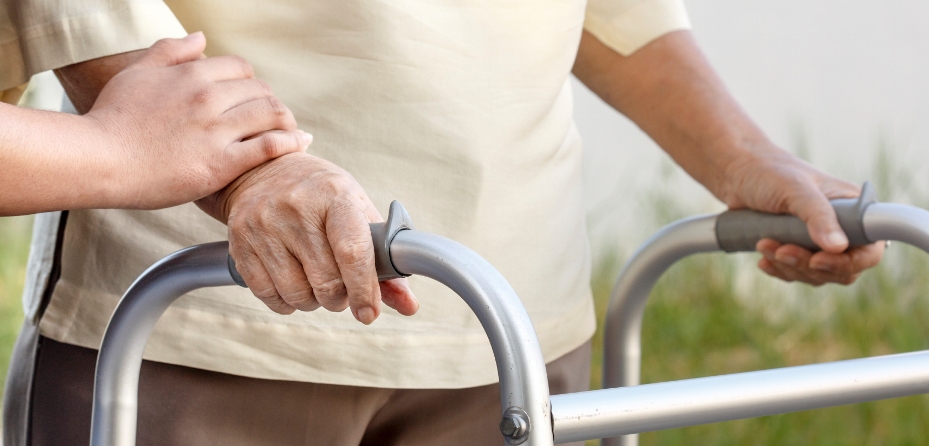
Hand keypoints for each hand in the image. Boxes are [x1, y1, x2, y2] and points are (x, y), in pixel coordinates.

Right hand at [84, 32, 307, 208]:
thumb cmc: (112, 119)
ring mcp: (216, 131)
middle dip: (271, 103)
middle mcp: (207, 98)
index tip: (251, 98)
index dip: (250, 83)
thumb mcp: (137, 74)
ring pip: (271, 114)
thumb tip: (201, 38)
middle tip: (274, 119)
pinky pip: (269, 147)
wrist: (97, 160)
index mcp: (191, 75)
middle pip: (261, 91)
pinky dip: (290, 142)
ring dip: (286, 121)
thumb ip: (170, 52)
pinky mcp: (220, 164)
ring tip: (291, 131)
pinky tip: (299, 143)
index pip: (241, 69)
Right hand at [196, 153, 419, 322]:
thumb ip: (385, 261)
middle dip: (340, 297)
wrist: (264, 170)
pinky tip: (294, 282)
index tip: (369, 312)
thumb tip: (409, 305)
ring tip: (317, 282)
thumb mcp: (357, 212)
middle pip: (326, 282)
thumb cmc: (321, 195)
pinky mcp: (240, 244)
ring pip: (298, 295)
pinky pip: (269, 297)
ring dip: (314, 301)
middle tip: (343, 288)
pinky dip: (288, 301)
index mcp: (335, 195)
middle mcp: (296, 207)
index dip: (364, 289)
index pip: (352, 251)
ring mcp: (264, 225)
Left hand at [722, 147, 883, 284]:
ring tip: (763, 244)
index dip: (848, 262)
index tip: (816, 259)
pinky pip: (796, 273)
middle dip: (808, 265)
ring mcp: (819, 241)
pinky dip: (779, 269)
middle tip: (781, 250)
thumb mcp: (795, 189)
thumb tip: (839, 247)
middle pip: (842, 269)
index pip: (869, 250)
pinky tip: (763, 259)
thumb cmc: (769, 173)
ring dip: (789, 266)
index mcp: (854, 209)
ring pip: (816, 274)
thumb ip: (818, 216)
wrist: (736, 173)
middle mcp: (842, 228)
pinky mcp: (796, 249)